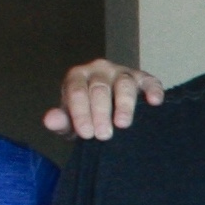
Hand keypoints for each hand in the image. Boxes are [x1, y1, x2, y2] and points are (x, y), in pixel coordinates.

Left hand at [41, 60, 158, 139]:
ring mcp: (121, 72)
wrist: (105, 112)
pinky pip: (149, 81)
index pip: (77, 91)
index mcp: (77, 76)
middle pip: (100, 88)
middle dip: (101, 112)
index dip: (81, 112)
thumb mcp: (70, 122)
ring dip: (124, 104)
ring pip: (124, 83)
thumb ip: (61, 121)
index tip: (86, 133)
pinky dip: (153, 90)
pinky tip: (154, 102)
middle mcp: (99, 69)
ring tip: (123, 125)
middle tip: (104, 135)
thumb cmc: (86, 117)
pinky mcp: (141, 78)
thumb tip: (50, 120)